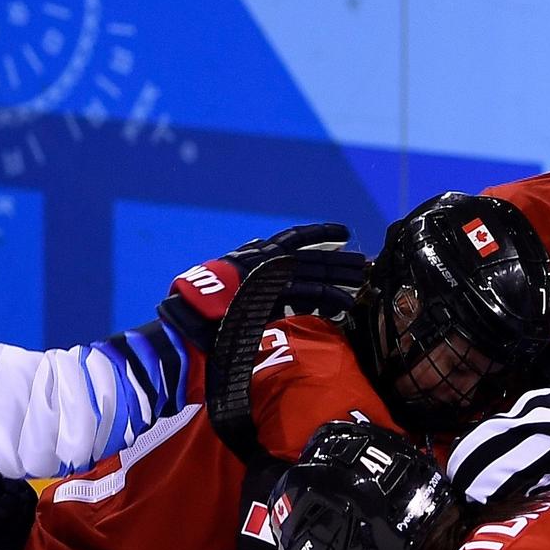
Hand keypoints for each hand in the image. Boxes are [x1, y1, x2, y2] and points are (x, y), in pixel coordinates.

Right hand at [156, 223, 366, 350]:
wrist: (186, 318)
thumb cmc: (203, 311)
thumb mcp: (230, 290)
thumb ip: (254, 287)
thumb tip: (269, 295)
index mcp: (255, 257)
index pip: (293, 239)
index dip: (317, 234)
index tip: (340, 232)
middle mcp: (263, 260)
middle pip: (310, 257)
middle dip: (337, 260)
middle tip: (363, 263)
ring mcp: (268, 274)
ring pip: (314, 271)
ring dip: (340, 275)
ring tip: (363, 278)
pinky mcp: (272, 292)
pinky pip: (307, 293)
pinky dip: (328, 298)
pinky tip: (346, 303)